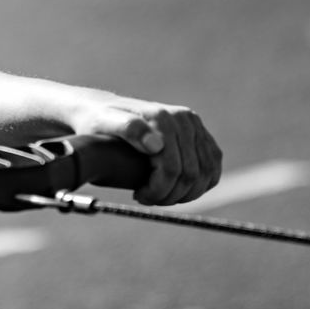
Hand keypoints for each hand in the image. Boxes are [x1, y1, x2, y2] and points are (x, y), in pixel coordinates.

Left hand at [70, 93, 222, 205]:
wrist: (101, 109)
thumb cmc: (97, 121)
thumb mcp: (103, 124)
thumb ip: (128, 129)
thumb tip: (156, 146)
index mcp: (162, 117)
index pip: (172, 168)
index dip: (158, 190)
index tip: (139, 196)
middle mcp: (183, 118)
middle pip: (191, 174)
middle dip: (170, 194)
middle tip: (149, 199)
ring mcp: (194, 125)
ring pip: (206, 173)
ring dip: (186, 193)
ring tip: (161, 195)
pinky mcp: (200, 134)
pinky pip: (212, 166)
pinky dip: (201, 184)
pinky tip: (180, 189)